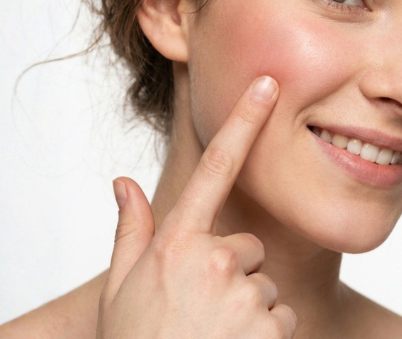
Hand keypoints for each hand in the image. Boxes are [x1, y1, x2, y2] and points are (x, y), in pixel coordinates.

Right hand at [97, 76, 296, 338]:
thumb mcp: (121, 289)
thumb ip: (129, 230)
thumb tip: (123, 182)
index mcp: (177, 242)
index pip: (217, 166)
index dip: (244, 121)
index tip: (267, 86)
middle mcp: (214, 259)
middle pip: (247, 247)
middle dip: (232, 272)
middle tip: (200, 308)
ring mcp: (245, 294)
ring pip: (264, 285)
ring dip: (246, 306)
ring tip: (213, 334)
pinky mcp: (271, 327)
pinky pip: (280, 317)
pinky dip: (263, 334)